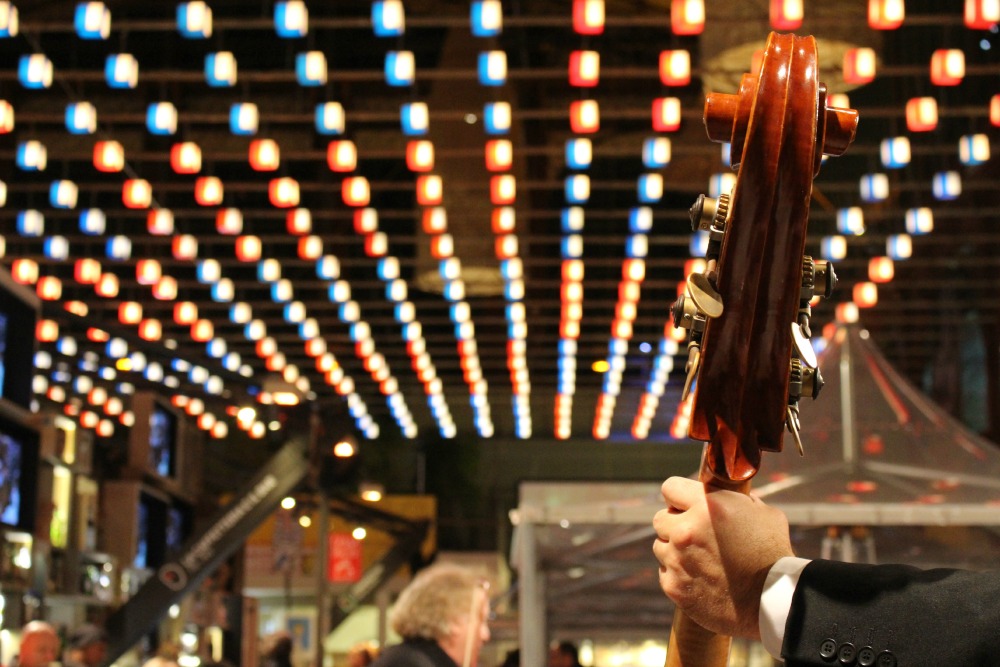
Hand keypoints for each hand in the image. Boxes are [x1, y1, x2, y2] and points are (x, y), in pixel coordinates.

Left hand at [652, 476, 793, 639]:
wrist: (774, 601)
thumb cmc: (773, 555)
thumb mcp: (763, 513)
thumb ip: (737, 501)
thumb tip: (725, 495)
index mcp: (707, 506)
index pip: (670, 487)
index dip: (679, 496)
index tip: (685, 505)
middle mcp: (686, 530)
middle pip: (660, 518)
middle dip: (675, 524)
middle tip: (694, 535)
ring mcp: (677, 559)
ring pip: (660, 546)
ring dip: (674, 550)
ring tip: (699, 559)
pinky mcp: (674, 586)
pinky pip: (665, 573)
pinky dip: (678, 575)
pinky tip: (699, 579)